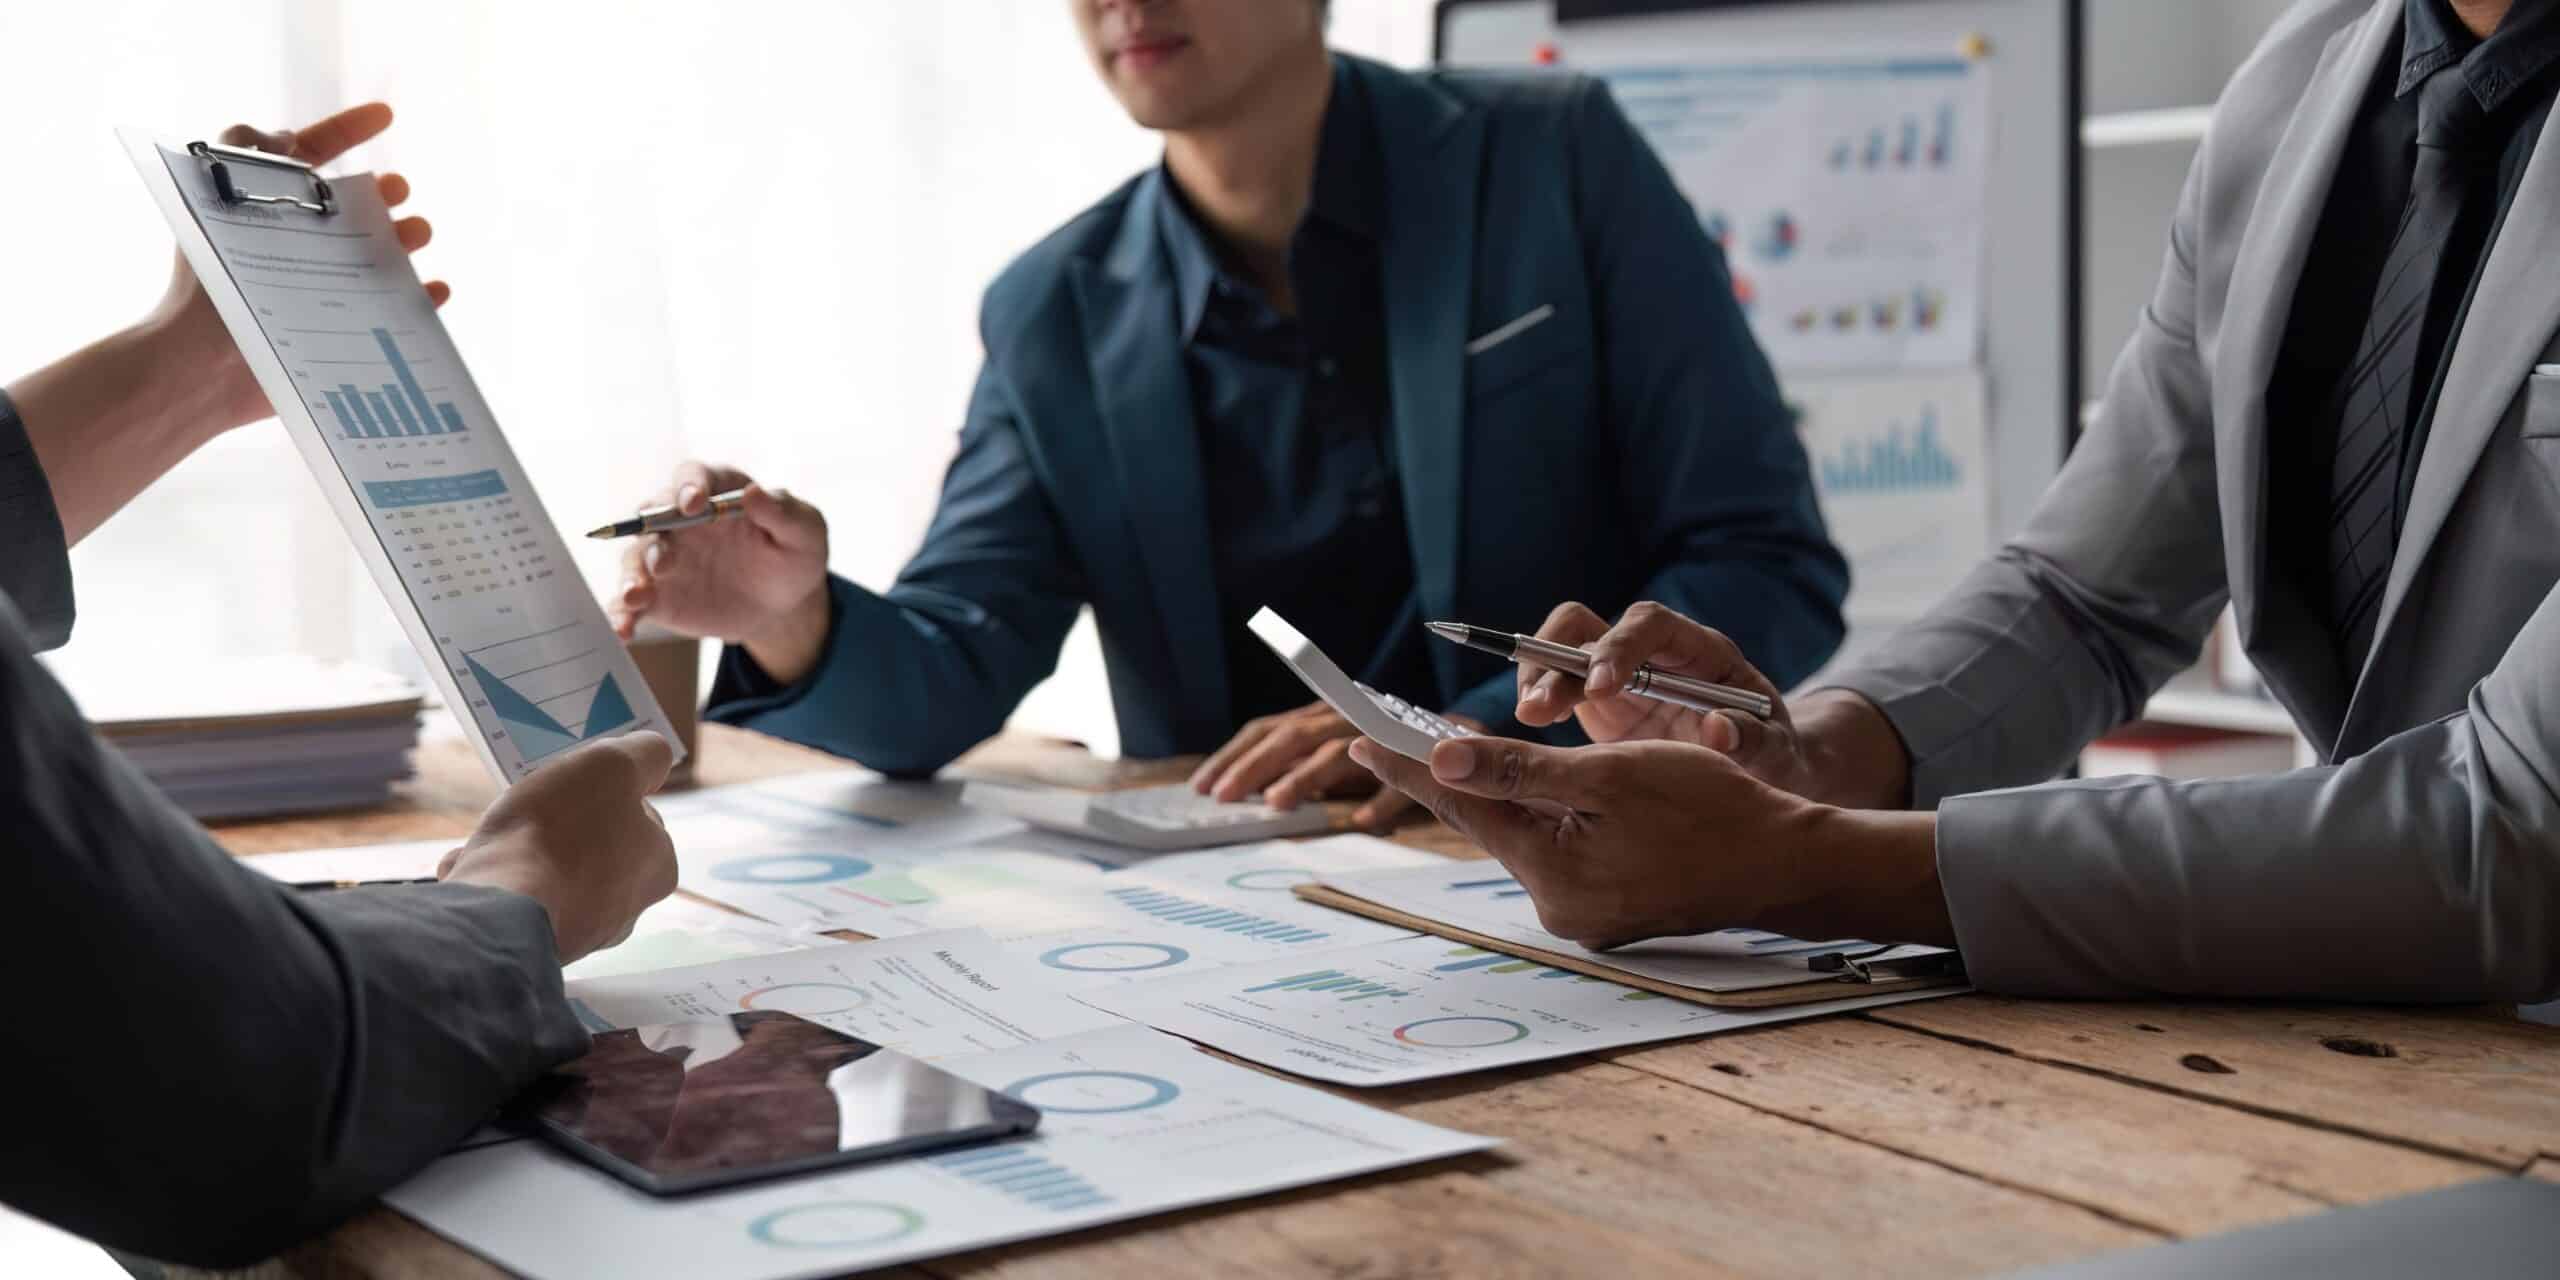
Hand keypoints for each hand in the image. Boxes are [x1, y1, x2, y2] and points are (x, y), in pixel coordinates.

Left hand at [143, 104, 447, 436]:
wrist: (201, 376)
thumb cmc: (199, 292)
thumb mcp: (206, 208)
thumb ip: (241, 159)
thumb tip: (283, 136)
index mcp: (264, 212)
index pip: (307, 157)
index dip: (346, 130)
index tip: (387, 115)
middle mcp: (296, 247)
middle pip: (352, 208)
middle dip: (382, 193)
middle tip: (397, 190)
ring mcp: (322, 292)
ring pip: (379, 256)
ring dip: (405, 239)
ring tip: (418, 232)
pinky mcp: (342, 336)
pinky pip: (396, 314)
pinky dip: (421, 301)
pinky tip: (435, 290)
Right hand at [439, 733, 679, 962]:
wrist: (500, 909)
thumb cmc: (560, 831)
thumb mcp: (613, 766)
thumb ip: (644, 755)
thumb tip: (655, 758)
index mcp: (657, 870)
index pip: (635, 818)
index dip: (599, 795)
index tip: (568, 789)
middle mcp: (625, 910)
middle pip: (583, 848)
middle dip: (547, 828)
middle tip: (521, 812)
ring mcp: (578, 934)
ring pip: (541, 876)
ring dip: (510, 854)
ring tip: (483, 844)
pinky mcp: (533, 947)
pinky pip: (511, 904)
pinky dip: (490, 884)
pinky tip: (466, 872)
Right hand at [609, 462, 831, 682]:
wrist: (783, 606)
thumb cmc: (794, 556)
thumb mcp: (804, 533)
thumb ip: (782, 512)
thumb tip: (754, 492)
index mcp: (717, 492)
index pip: (694, 476)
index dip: (690, 486)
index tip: (694, 503)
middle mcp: (680, 520)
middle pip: (652, 514)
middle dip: (652, 532)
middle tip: (665, 560)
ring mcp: (664, 557)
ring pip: (636, 558)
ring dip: (632, 574)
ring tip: (635, 595)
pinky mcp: (657, 595)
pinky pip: (631, 602)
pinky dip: (621, 613)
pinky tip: (622, 629)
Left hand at [1189, 700, 1482, 829]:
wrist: (1463, 735)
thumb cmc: (1387, 750)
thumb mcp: (1337, 757)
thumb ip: (1301, 770)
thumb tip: (1250, 796)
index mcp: (1320, 718)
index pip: (1268, 729)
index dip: (1234, 755)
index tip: (1202, 787)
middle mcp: (1346, 718)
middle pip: (1293, 736)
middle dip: (1255, 765)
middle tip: (1225, 797)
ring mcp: (1383, 734)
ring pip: (1339, 751)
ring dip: (1306, 776)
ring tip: (1278, 803)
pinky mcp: (1423, 755)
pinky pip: (1401, 780)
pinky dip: (1380, 798)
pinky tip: (1360, 820)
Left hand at [1346, 735, 1953, 949]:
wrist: (1788, 863)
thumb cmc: (1712, 808)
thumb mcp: (1609, 774)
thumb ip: (1519, 769)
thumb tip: (1441, 756)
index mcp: (1553, 872)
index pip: (1464, 803)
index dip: (1410, 764)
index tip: (1358, 738)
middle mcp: (1560, 905)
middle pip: (1491, 822)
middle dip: (1453, 774)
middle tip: (1392, 734)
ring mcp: (1585, 915)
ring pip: (1526, 835)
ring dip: (1502, 792)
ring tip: (1453, 750)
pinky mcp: (1609, 909)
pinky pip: (1558, 850)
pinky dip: (1543, 815)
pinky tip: (1529, 787)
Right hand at [1514, 600, 1822, 797]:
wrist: (1764, 769)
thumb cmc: (1774, 756)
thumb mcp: (1778, 756)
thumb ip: (1754, 742)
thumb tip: (1717, 727)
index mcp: (1700, 652)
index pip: (1651, 625)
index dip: (1620, 648)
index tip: (1600, 689)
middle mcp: (1653, 652)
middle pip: (1590, 627)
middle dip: (1557, 660)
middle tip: (1537, 709)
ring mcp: (1621, 674)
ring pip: (1561, 649)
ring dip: (1537, 678)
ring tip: (1526, 718)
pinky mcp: (1599, 701)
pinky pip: (1555, 685)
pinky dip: (1537, 700)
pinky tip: (1529, 731)